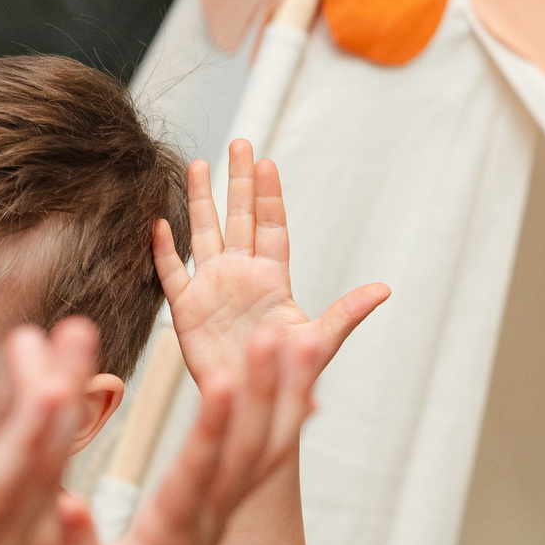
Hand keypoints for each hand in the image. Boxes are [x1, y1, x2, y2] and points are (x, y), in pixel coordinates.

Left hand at [0, 320, 99, 544]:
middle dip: (62, 392)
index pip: (56, 451)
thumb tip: (20, 453)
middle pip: (42, 459)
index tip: (76, 331)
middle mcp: (6, 542)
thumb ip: (11, 502)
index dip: (68, 391)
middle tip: (81, 329)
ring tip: (41, 381)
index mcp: (28, 534)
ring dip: (20, 435)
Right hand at [55, 324, 324, 544]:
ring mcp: (223, 513)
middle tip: (280, 329)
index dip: (212, 427)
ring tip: (301, 334)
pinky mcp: (224, 509)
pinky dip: (281, 411)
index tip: (225, 379)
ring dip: (284, 391)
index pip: (198, 473)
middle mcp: (208, 519)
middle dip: (263, 388)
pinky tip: (292, 377)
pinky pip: (262, 453)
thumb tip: (64, 506)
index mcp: (172, 536)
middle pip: (246, 448)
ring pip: (265, 445)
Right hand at [157, 140, 387, 393]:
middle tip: (240, 142)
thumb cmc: (284, 376)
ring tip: (199, 164)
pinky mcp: (185, 311)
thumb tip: (385, 289)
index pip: (271, 226)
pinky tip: (159, 223)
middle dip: (238, 181)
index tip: (267, 163)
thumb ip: (347, 313)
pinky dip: (165, 250)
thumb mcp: (318, 342)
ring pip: (204, 234)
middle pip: (239, 218)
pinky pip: (171, 273)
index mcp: (272, 279)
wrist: (249, 403)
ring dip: (201, 200)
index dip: (269, 195)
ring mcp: (211, 289)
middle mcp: (240, 275)